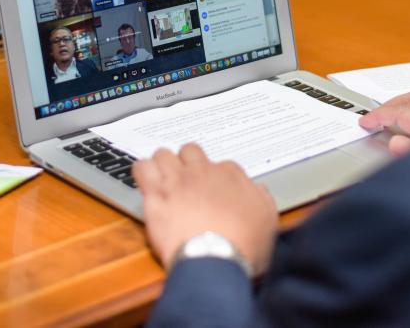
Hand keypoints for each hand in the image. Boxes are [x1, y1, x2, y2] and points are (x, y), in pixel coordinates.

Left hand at [134, 143, 277, 274]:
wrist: (215, 258)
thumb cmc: (242, 244)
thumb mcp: (267, 219)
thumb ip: (261, 199)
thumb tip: (257, 190)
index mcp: (231, 175)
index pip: (221, 165)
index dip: (215, 178)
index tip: (213, 191)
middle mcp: (203, 171)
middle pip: (190, 151)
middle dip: (187, 163)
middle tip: (186, 181)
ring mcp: (177, 181)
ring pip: (164, 154)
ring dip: (163, 165)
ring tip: (162, 180)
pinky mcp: (155, 194)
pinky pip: (142, 169)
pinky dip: (142, 172)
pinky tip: (145, 182)